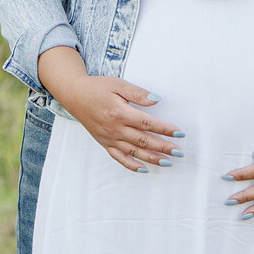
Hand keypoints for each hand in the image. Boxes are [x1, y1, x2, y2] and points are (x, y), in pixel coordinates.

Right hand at [38, 50, 182, 173]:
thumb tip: (157, 100)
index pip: (147, 123)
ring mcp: (109, 138)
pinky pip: (119, 158)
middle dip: (163, 147)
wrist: (74, 95)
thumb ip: (137, 93)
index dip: (164, 129)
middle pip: (143, 140)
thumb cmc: (97, 87)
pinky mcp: (104, 143)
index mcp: (119, 113)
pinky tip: (144, 169)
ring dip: (152, 158)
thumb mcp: (118, 84)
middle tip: (180, 152)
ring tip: (168, 162)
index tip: (179, 133)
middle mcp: (115, 128)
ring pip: (134, 152)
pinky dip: (132, 165)